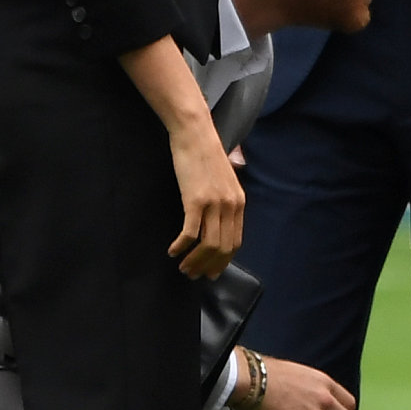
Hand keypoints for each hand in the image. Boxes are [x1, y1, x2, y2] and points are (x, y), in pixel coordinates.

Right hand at [165, 122, 245, 279]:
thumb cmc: (204, 154)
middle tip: (194, 275)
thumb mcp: (224, 179)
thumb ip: (225, 199)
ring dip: (194, 261)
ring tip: (183, 268)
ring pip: (208, 245)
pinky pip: (190, 233)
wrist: (195, 134)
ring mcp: (214, 204)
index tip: (212, 272)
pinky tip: (172, 251)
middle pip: (222, 248)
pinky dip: (181, 246)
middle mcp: (230, 206)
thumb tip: (219, 219)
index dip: (223, 261)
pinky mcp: (195, 200)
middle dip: (208, 266)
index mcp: (238, 202)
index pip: (235, 242)